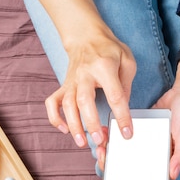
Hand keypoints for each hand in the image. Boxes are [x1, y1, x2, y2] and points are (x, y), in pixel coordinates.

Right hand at [44, 29, 136, 168]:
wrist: (86, 37)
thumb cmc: (109, 50)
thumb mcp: (127, 61)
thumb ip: (126, 84)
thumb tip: (123, 108)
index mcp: (104, 67)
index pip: (114, 95)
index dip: (121, 116)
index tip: (126, 133)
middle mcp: (84, 74)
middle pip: (84, 100)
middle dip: (91, 122)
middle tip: (99, 140)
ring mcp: (72, 80)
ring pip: (67, 104)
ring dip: (73, 125)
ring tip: (82, 143)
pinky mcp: (63, 85)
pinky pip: (52, 102)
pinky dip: (55, 117)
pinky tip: (64, 129)